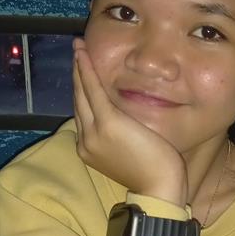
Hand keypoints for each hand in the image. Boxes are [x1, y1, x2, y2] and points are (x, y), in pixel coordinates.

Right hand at [73, 39, 187, 206]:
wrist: (158, 188)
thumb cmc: (153, 173)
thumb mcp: (131, 151)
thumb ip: (121, 135)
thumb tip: (124, 120)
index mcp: (90, 148)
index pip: (85, 114)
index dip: (82, 90)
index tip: (82, 72)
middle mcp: (86, 141)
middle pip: (79, 101)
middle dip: (77, 75)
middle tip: (76, 51)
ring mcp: (93, 133)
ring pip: (83, 93)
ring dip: (79, 68)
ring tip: (78, 47)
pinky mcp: (107, 123)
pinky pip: (93, 91)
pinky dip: (86, 71)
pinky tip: (82, 55)